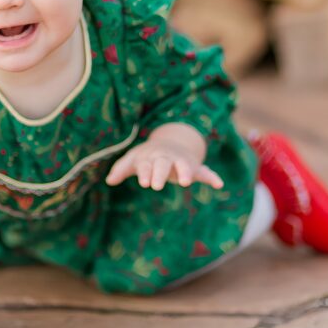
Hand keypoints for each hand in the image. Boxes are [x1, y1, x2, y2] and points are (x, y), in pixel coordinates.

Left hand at [105, 141, 223, 190]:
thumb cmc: (147, 156)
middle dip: (160, 173)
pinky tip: (219, 184)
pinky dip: (212, 177)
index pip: (146, 165)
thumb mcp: (133, 160)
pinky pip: (204, 171)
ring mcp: (180, 162)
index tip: (144, 183)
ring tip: (186, 181)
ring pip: (184, 165)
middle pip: (163, 164)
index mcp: (150, 157)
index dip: (145, 173)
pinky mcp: (193, 167)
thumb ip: (121, 169)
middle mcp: (166, 158)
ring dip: (185, 172)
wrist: (169, 142)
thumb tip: (109, 180)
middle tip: (155, 186)